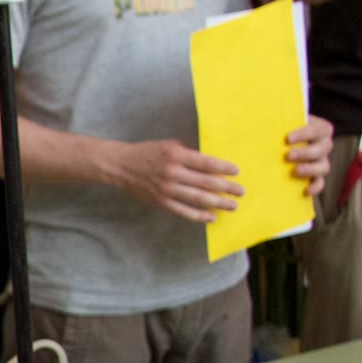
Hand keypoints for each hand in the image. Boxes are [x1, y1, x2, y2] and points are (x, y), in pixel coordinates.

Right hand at [105, 139, 241, 224]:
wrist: (120, 166)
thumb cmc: (147, 153)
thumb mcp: (168, 146)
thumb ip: (188, 153)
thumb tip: (209, 163)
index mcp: (176, 155)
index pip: (206, 163)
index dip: (223, 168)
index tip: (236, 172)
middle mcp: (172, 173)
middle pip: (206, 182)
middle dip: (226, 188)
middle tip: (240, 192)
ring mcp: (167, 189)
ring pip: (198, 198)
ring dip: (218, 203)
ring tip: (232, 206)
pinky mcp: (161, 202)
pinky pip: (184, 211)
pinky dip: (199, 215)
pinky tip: (212, 217)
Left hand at [285, 115, 333, 197]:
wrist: (283, 142)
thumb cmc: (284, 129)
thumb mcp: (283, 123)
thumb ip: (278, 123)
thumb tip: (263, 125)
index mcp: (320, 129)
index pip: (318, 129)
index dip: (305, 134)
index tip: (288, 138)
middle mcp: (324, 145)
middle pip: (323, 148)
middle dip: (305, 153)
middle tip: (288, 156)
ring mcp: (321, 161)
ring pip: (324, 166)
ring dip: (310, 169)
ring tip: (295, 171)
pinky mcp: (316, 175)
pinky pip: (320, 182)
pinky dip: (315, 187)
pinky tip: (305, 191)